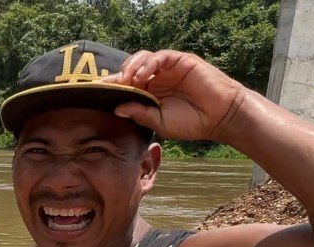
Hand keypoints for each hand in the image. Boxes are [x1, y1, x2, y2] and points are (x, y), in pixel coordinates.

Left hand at [99, 50, 247, 141]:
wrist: (220, 117)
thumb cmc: (192, 122)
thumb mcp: (160, 122)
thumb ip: (140, 114)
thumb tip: (117, 108)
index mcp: (150, 94)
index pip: (127, 86)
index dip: (112, 87)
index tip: (94, 91)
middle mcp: (156, 79)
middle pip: (130, 70)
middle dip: (118, 76)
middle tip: (109, 85)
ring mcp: (167, 69)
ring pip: (142, 58)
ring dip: (131, 67)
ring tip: (127, 80)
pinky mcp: (180, 61)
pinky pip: (159, 57)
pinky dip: (148, 64)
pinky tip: (142, 76)